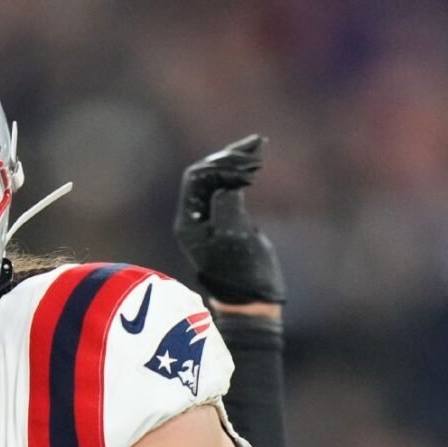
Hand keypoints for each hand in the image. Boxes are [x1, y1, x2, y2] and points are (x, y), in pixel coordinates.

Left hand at [174, 134, 286, 303]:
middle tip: (256, 145)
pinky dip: (241, 173)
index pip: (196, 178)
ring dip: (236, 161)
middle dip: (229, 157)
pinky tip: (256, 162)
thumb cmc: (242, 273)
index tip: (248, 166)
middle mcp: (194, 217)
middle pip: (205, 174)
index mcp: (188, 221)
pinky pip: (229, 188)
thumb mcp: (234, 238)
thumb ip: (227, 205)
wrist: (250, 301)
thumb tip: (228, 182)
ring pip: (217, 179)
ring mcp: (209, 219)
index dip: (221, 165)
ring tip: (259, 144)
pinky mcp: (226, 221)